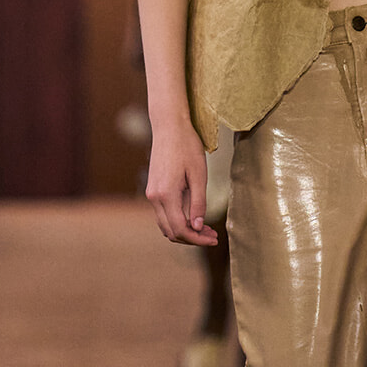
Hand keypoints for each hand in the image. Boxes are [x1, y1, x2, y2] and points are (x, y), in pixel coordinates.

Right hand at [145, 121, 218, 245]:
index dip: (198, 239)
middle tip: (213, 235)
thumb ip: (198, 203)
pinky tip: (194, 216)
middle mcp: (154, 197)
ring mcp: (151, 194)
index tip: (214, 238)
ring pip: (166, 224)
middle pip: (171, 232)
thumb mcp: (199, 175)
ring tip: (206, 228)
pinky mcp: (153, 189)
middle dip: (192, 238)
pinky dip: (178, 220)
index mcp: (166, 194)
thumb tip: (198, 227)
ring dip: (185, 230)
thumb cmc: (187, 146)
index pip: (181, 229)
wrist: (169, 127)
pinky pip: (164, 214)